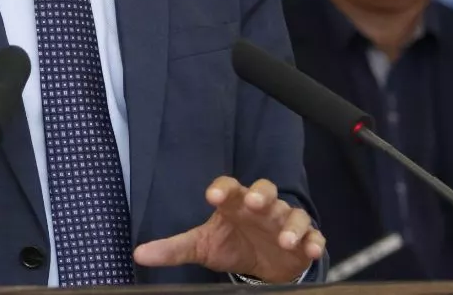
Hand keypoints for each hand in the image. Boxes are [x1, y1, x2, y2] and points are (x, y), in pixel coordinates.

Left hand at [132, 176, 324, 282]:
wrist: (263, 263)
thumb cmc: (231, 244)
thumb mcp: (202, 246)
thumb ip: (174, 248)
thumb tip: (138, 254)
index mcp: (235, 204)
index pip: (229, 187)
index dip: (223, 189)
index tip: (212, 197)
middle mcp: (261, 208)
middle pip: (265, 190)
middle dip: (261, 194)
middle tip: (254, 203)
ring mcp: (284, 223)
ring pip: (293, 213)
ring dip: (290, 224)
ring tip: (283, 239)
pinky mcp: (303, 241)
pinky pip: (313, 235)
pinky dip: (313, 241)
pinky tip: (310, 249)